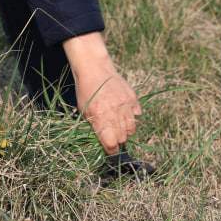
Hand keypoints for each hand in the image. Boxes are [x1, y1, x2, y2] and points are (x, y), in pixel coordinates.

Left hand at [62, 32, 140, 153]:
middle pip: (123, 137)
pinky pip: (137, 115)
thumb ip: (94, 126)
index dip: (111, 150)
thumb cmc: (85, 91)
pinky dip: (132, 117)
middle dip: (118, 141)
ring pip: (132, 128)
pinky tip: (124, 114)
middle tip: (112, 137)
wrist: (94, 69)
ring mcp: (126, 105)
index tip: (110, 152)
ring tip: (118, 126)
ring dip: (126, 131)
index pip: (111, 143)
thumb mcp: (83, 110)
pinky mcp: (132, 98)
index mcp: (100, 117)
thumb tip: (103, 141)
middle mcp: (115, 112)